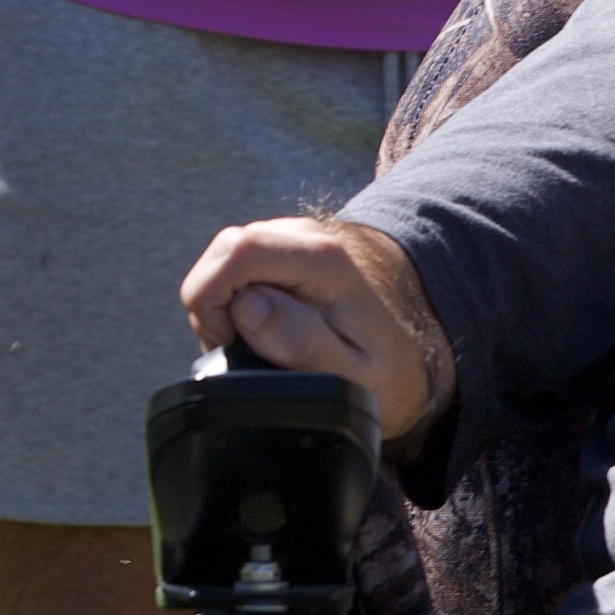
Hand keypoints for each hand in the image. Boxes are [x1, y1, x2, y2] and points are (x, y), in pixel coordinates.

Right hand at [180, 216, 449, 440]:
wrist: (403, 357)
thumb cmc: (382, 373)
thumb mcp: (353, 377)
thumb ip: (302, 343)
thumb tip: (246, 306)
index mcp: (324, 261)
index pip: (238, 252)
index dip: (214, 301)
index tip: (231, 343)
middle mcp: (305, 237)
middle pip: (221, 252)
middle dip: (211, 306)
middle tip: (242, 351)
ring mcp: (289, 239)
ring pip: (220, 261)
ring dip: (220, 308)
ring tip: (257, 346)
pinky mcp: (277, 251)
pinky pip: (230, 270)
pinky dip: (229, 305)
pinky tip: (258, 332)